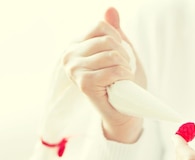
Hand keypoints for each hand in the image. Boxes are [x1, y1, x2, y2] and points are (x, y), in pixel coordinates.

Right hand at [62, 8, 145, 142]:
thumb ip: (114, 31)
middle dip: (124, 55)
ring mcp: (74, 70)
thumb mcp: (121, 52)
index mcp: (76, 45)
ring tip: (122, 78)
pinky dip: (124, 76)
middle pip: (108, 40)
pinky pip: (113, 70)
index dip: (118, 39)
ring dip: (125, 67)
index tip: (120, 55)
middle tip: (124, 70)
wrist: (124, 113)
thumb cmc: (122, 82)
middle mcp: (70, 55)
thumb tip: (110, 8)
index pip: (101, 26)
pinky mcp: (84, 83)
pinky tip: (121, 85)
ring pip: (112, 54)